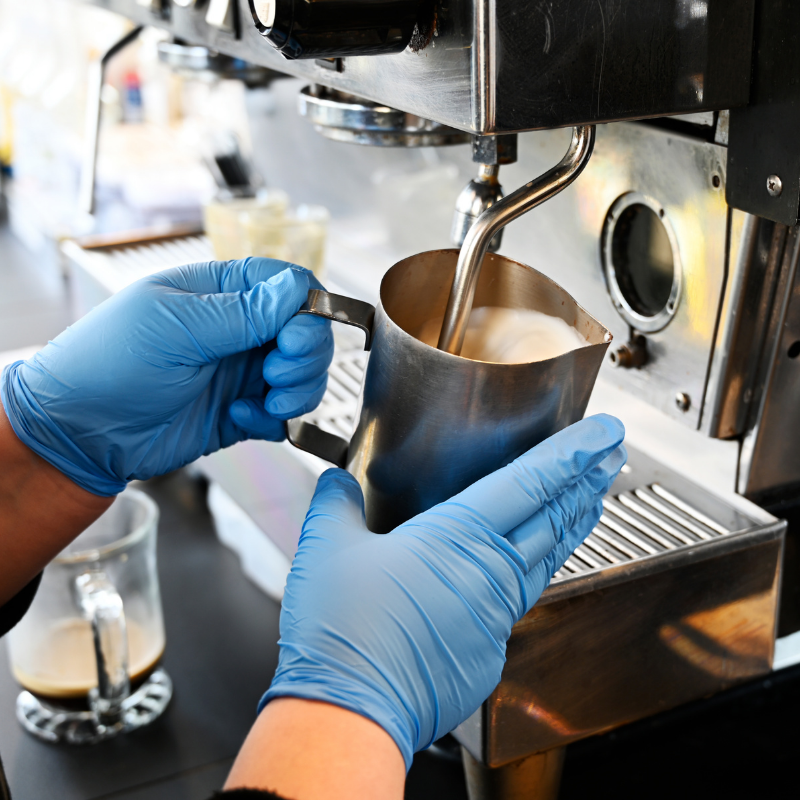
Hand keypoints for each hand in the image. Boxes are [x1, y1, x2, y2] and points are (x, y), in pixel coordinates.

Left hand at [1, 258, 332, 495]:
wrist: (80, 433)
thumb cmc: (108, 363)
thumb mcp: (175, 328)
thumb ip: (243, 312)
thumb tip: (296, 286)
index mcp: (222, 293)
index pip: (290, 286)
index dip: (307, 310)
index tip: (295, 338)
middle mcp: (240, 330)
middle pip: (308, 333)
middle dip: (306, 356)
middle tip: (276, 373)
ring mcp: (242, 372)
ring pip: (304, 375)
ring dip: (298, 390)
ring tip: (268, 401)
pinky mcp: (243, 412)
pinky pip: (284, 414)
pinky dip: (276, 420)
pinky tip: (241, 417)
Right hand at [262, 414, 625, 768]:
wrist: (350, 708)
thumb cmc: (342, 629)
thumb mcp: (326, 546)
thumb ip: (337, 503)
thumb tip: (337, 481)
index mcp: (455, 535)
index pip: (530, 482)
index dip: (572, 453)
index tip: (604, 433)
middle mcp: (488, 572)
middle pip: (554, 518)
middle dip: (588, 481)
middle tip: (612, 457)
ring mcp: (495, 615)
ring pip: (547, 559)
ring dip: (572, 524)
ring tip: (592, 503)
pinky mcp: (488, 651)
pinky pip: (521, 601)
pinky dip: (536, 573)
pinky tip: (529, 570)